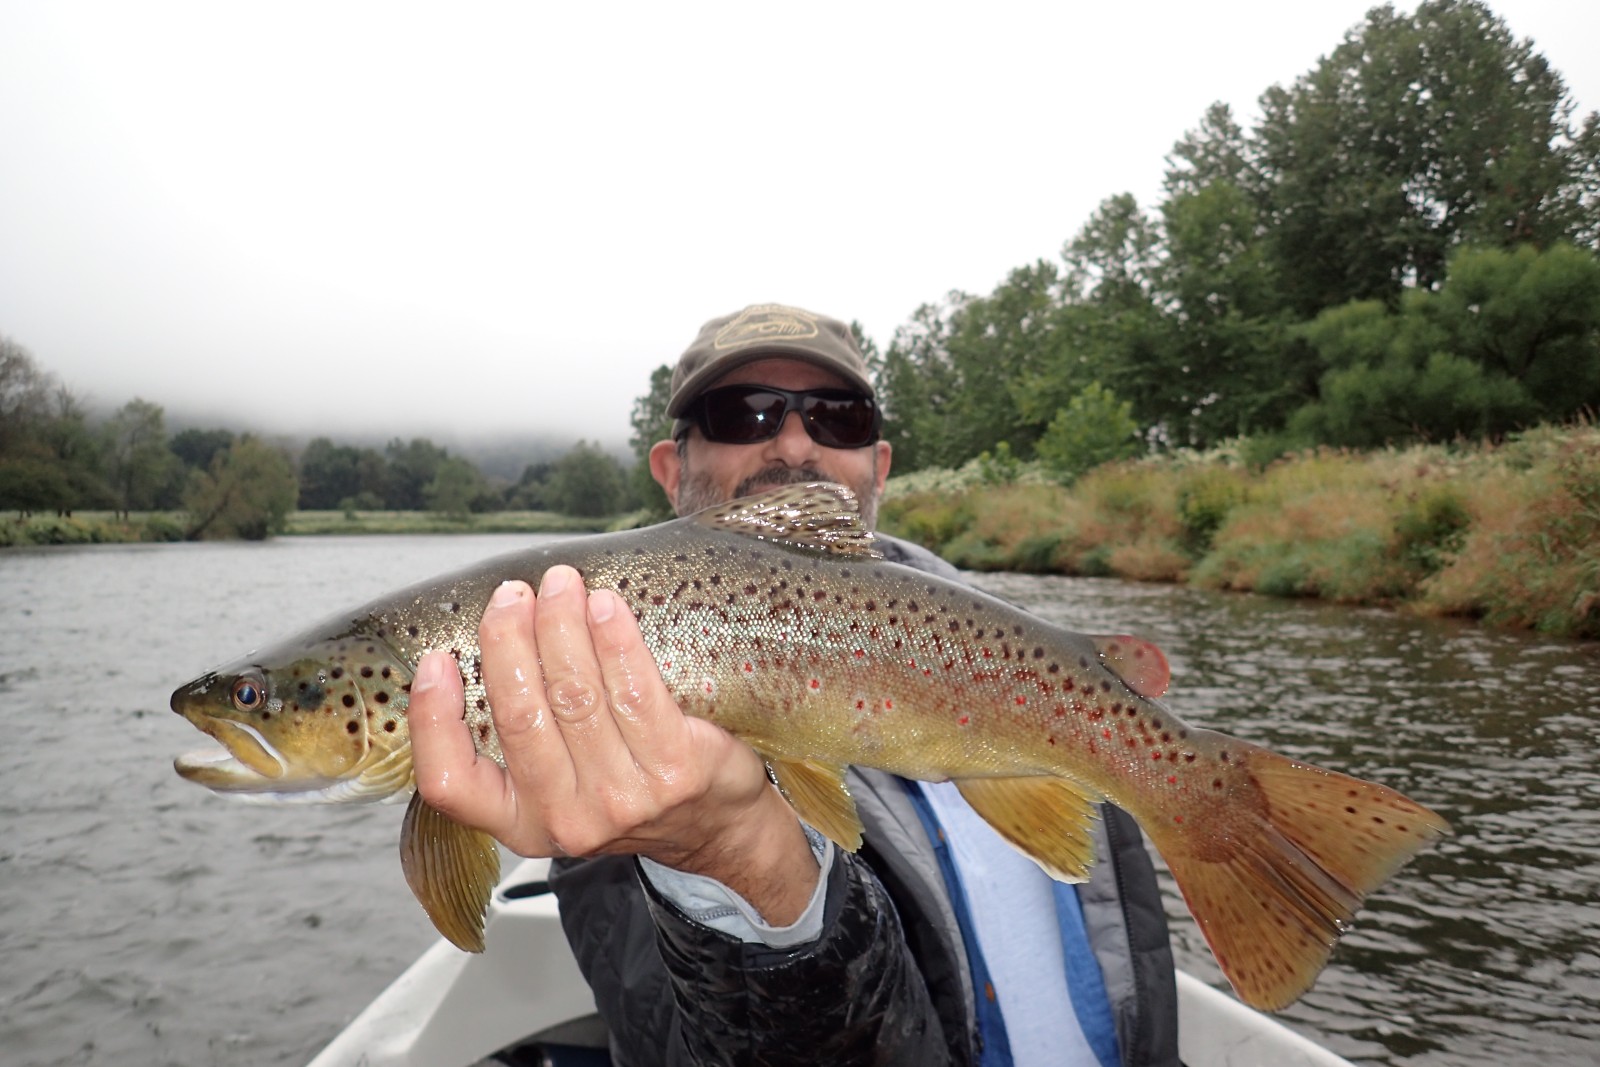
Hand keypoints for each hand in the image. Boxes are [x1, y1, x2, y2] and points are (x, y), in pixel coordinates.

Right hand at [409, 565, 819, 924]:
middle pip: (521, 718)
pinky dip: (614, 640)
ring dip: (562, 627)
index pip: (452, 783)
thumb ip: (522, 737)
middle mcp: (567, 819)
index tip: (436, 659)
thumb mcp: (559, 789)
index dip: (433, 719)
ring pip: (576, 697)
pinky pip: (635, 690)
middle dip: (509, 642)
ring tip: (560, 584)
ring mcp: (623, 799)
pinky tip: (604, 606)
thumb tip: (487, 645)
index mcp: (521, 824)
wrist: (715, 827)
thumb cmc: (628, 789)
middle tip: (512, 595)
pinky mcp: (675, 770)